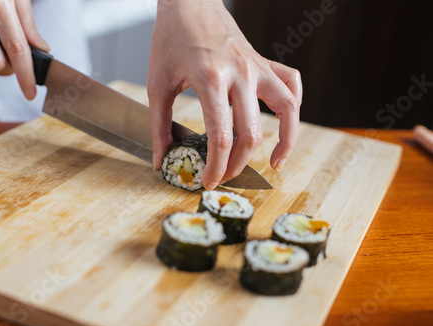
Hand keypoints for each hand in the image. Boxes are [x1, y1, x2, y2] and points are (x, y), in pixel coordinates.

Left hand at [148, 0, 301, 189]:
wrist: (189, 2)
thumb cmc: (171, 38)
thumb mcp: (158, 83)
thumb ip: (159, 125)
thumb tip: (161, 160)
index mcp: (211, 79)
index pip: (221, 136)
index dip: (216, 166)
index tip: (209, 181)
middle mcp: (241, 73)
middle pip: (250, 133)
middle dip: (237, 163)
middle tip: (224, 176)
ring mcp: (257, 66)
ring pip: (287, 110)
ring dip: (285, 142)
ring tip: (275, 163)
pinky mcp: (264, 62)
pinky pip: (292, 85)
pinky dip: (293, 107)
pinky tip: (283, 124)